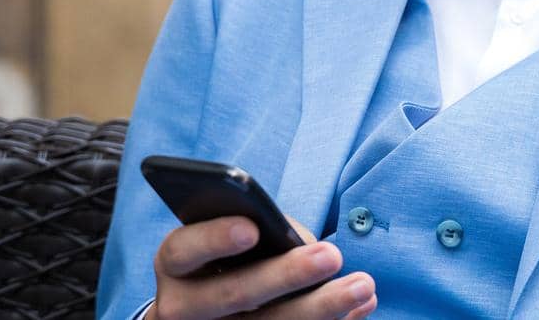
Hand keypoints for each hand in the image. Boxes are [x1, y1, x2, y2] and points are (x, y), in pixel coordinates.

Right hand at [151, 214, 375, 319]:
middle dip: (286, 275)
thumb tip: (307, 249)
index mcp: (176, 265)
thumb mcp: (226, 236)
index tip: (252, 229)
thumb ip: (258, 234)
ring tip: (363, 286)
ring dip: (321, 307)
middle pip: (233, 295)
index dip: (215, 239)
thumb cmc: (226, 256)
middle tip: (332, 256)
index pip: (183, 250)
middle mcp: (184, 306)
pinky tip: (360, 307)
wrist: (205, 309)